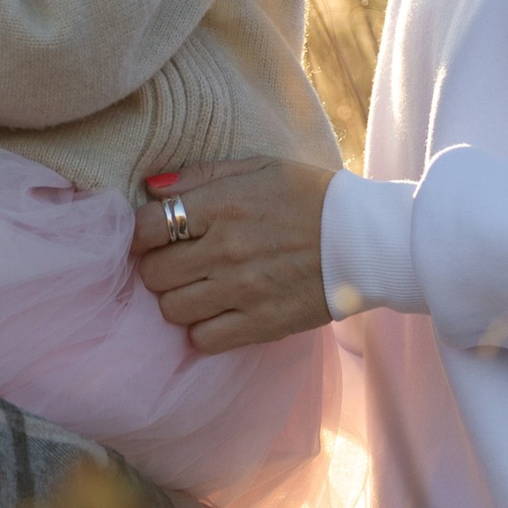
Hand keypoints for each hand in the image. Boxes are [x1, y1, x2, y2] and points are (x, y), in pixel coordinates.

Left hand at [130, 157, 335, 352]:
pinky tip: (218, 314)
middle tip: (179, 264)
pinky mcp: (261, 323)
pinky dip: (203, 330)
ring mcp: (242, 289)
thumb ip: (201, 176)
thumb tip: (151, 189)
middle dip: (159, 268)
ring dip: (179, 300)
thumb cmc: (310, 197)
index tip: (153, 237)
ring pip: (172, 309)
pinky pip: (204, 339)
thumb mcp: (259, 168)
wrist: (366, 239)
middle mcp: (226, 248)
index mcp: (223, 204)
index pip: (146, 227)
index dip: (141, 235)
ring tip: (200, 289)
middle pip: (154, 273)